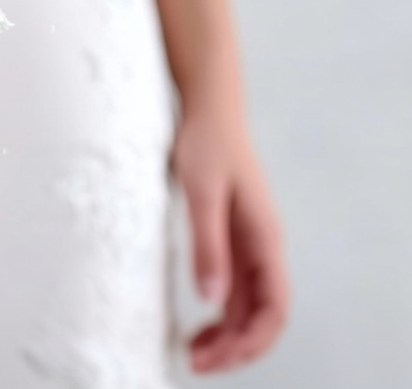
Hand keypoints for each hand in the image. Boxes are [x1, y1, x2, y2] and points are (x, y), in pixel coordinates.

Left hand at [172, 98, 288, 373]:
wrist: (209, 106)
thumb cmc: (206, 142)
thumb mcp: (201, 193)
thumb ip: (208, 244)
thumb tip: (213, 300)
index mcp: (264, 236)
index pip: (274, 306)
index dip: (252, 341)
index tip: (218, 357)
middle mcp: (262, 244)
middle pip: (263, 313)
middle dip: (236, 346)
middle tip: (197, 363)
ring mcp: (249, 241)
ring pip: (249, 303)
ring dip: (228, 334)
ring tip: (194, 351)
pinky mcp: (232, 234)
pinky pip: (235, 286)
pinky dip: (221, 311)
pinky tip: (198, 321)